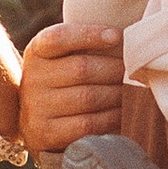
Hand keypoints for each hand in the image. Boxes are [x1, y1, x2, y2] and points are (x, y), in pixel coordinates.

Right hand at [18, 19, 125, 157]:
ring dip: (117, 94)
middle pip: (81, 69)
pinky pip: (87, 124)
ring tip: (132, 91)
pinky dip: (110, 118)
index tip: (117, 36)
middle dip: (114, 70)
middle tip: (134, 71)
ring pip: (87, 97)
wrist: (37, 120)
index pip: (59, 37)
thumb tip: (125, 39)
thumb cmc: (62, 81)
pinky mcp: (45, 132)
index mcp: (37, 51)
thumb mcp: (62, 57)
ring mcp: (36, 107)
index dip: (89, 35)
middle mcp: (33, 77)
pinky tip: (121, 113)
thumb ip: (86, 46)